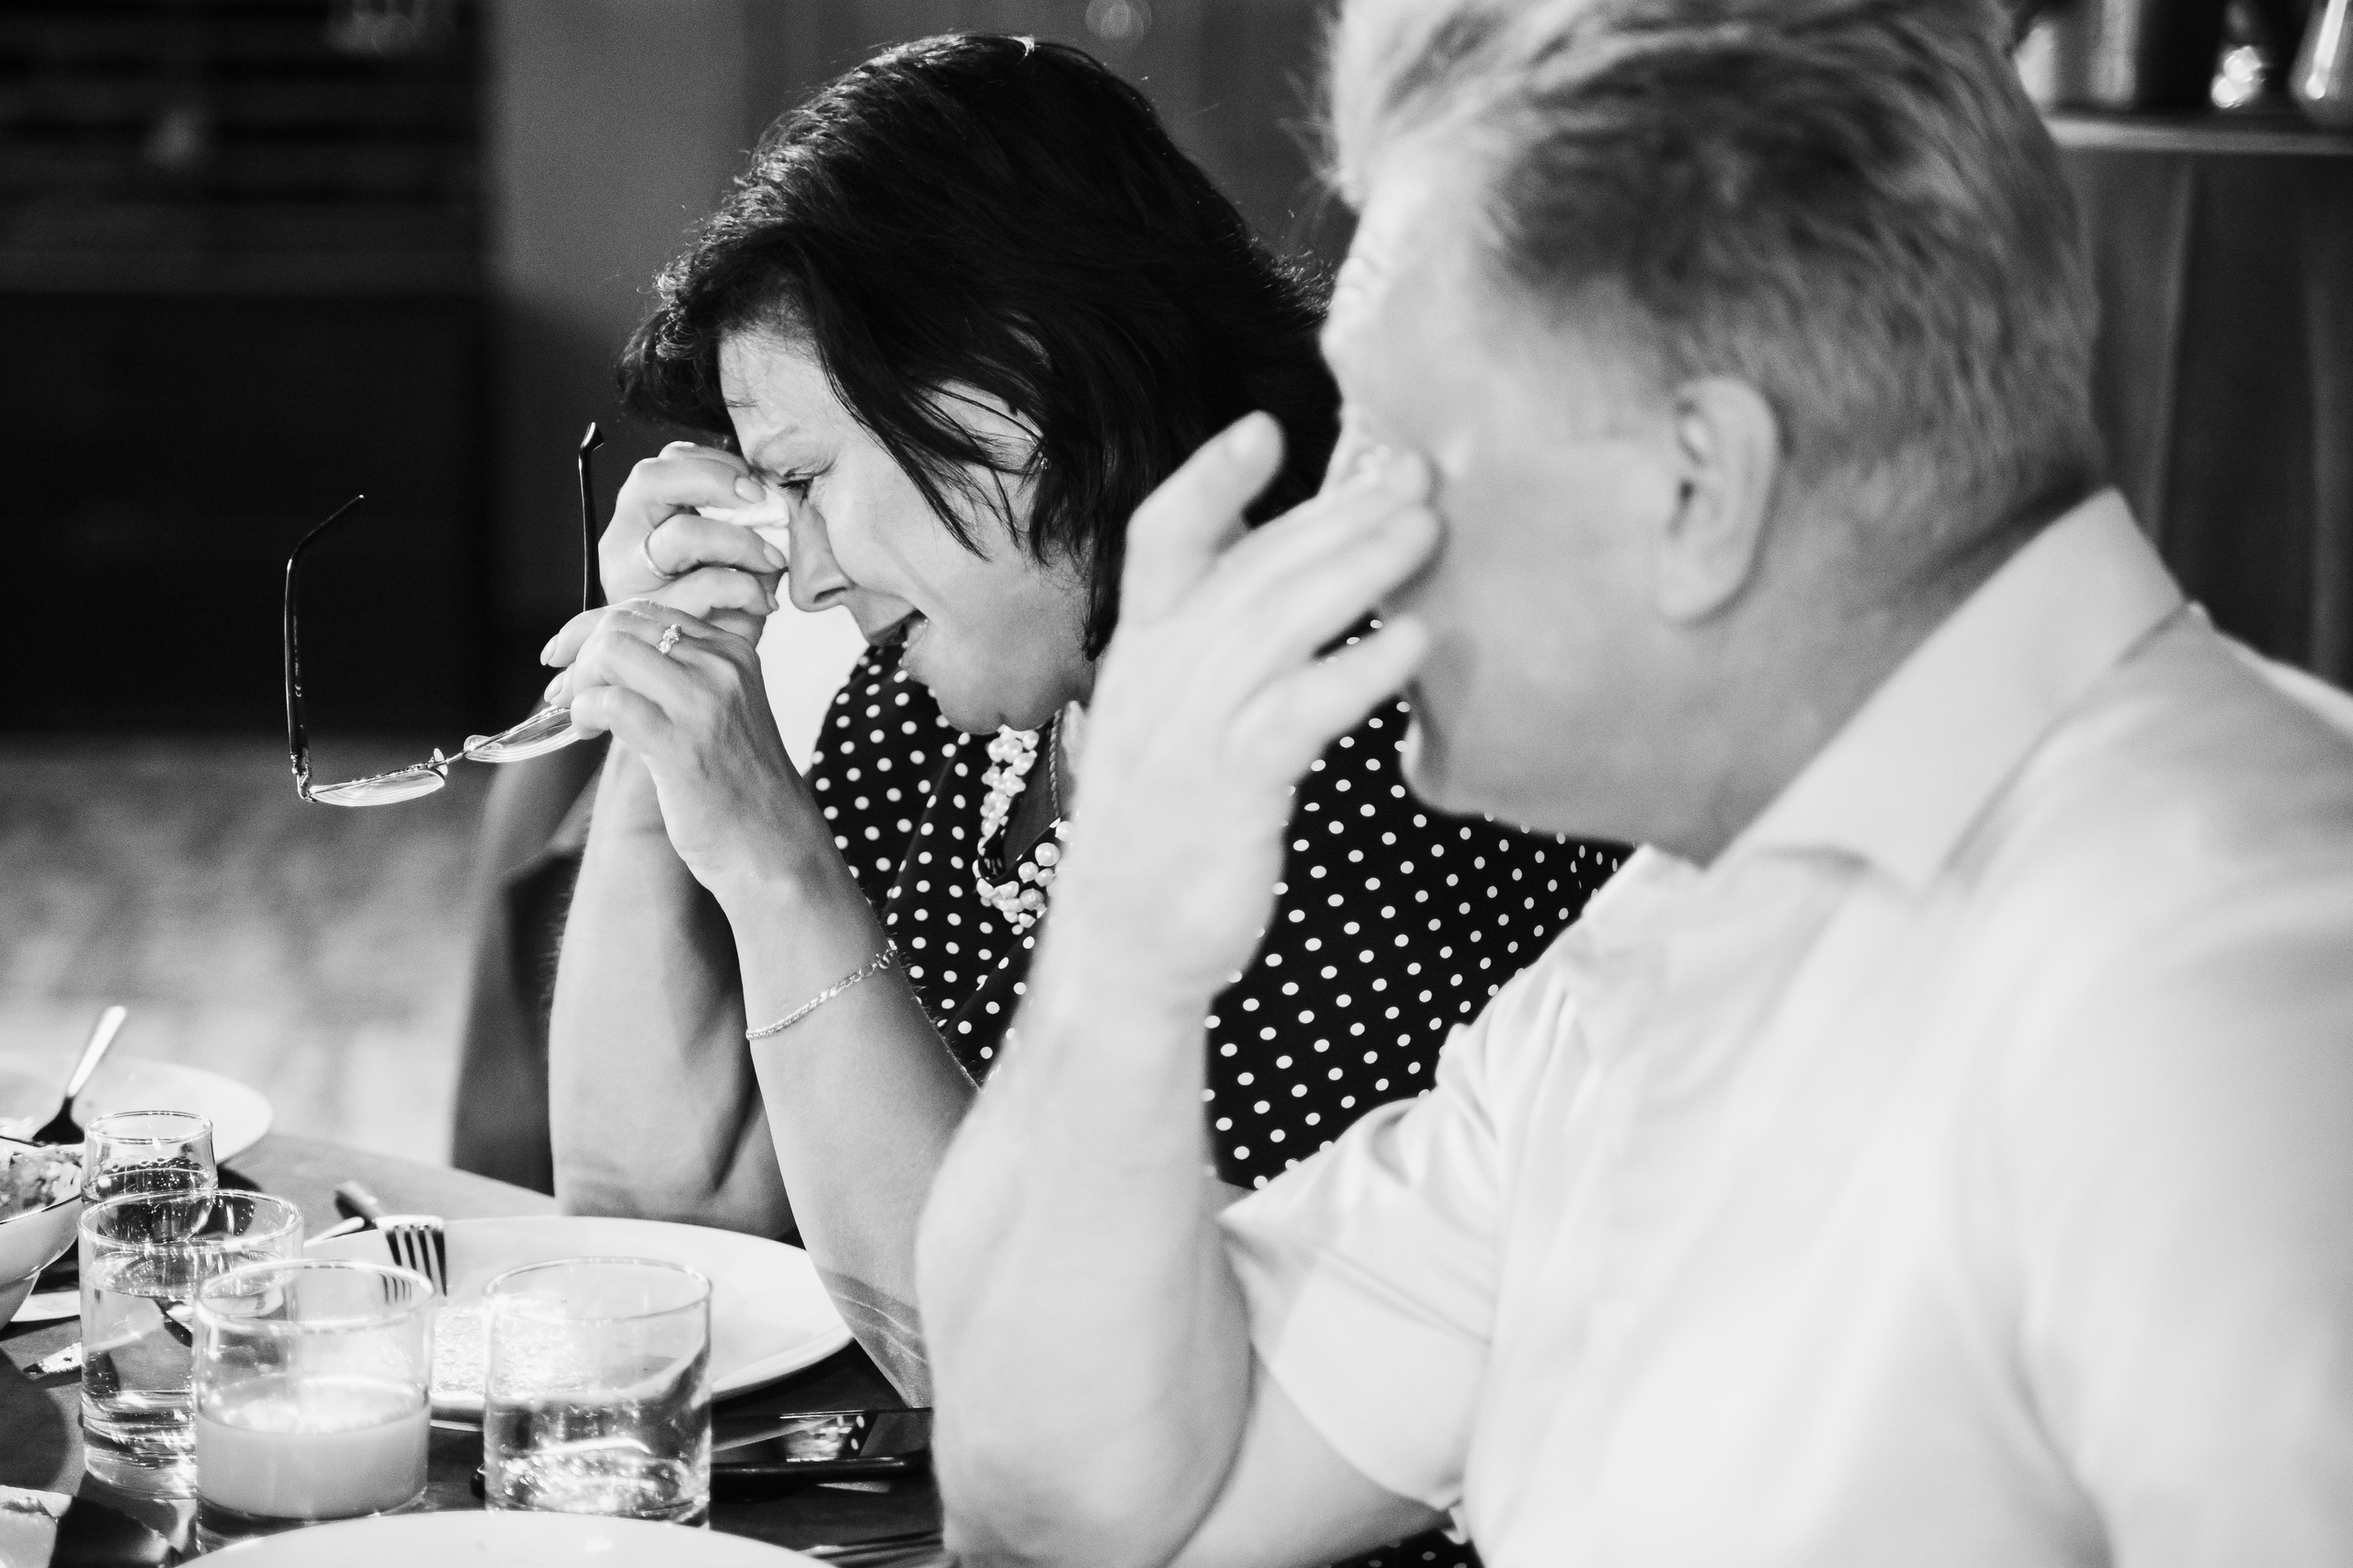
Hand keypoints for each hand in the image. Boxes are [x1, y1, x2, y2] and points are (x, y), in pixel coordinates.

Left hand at [543, 601, 834, 901]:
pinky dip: (585, 712)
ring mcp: (704, 703)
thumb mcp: (723, 712)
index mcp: (733, 652)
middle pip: (623, 623)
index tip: (567, 655)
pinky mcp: (682, 745)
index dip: (594, 627)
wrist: (774, 846)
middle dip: (578, 650)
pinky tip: (588, 732)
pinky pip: (610, 703)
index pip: (648, 610)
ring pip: (612, 652)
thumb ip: (681, 678)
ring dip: (579, 681)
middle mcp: (722, 667)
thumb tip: (605, 658)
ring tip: (580, 714)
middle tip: (562, 688)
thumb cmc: (742, 788)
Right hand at [597, 441, 788, 643]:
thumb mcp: (731, 558)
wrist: (704, 678)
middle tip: (762, 503)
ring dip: (740, 541)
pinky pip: (706, 587)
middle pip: (652, 479)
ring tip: (773, 562)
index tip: (757, 485)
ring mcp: (632, 580)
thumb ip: (742, 525)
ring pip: (682, 535)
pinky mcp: (655, 618)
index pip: (666, 461)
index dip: (715, 461)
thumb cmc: (721, 612)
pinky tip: (764, 601)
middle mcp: (624, 543)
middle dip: (716, 481)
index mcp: (641, 518)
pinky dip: (745, 588)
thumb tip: (774, 503)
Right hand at [1044, 413, 1438, 1009]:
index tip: (1267, 427)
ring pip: (1279, 620)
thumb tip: (1284, 594)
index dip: (1211, 477)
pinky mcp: (1231, 786)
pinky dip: (1359, 669)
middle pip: (1250, 564)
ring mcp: (1191, 728)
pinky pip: (1301, 709)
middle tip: (1415, 474)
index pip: (1162, 537)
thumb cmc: (1166, 834)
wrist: (1122, 948)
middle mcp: (1157, 674)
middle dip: (1336, 512)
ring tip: (1428, 531)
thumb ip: (1215, 656)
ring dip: (1359, 567)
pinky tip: (1412, 643)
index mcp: (1139, 652)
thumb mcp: (1172, 728)